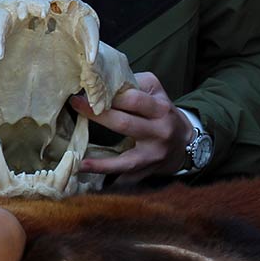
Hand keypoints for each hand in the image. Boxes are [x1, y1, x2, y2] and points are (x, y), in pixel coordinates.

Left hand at [71, 72, 190, 185]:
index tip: (87, 90)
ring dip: (100, 163)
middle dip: (97, 115)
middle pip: (124, 124)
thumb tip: (102, 82)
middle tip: (75, 105)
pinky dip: (108, 178)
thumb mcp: (155, 92)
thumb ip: (133, 84)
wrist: (185, 143)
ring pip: (125, 159)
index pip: (133, 100)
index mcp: (161, 109)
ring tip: (78, 162)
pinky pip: (125, 177)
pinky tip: (88, 176)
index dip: (109, 94)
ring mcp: (153, 155)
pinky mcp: (147, 171)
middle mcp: (159, 132)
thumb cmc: (162, 112)